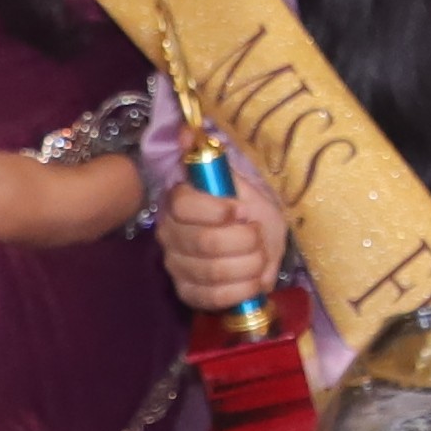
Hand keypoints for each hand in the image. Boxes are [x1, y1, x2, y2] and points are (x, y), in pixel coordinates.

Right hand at [155, 171, 287, 311]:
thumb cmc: (249, 213)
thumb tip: (186, 132)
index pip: (183, 205)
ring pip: (213, 271)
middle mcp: (170, 235)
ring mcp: (176, 266)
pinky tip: (254, 281)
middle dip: (245, 241)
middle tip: (258, 237)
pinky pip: (213, 298)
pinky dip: (242, 290)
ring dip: (249, 266)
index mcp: (178, 203)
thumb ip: (214, 162)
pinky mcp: (188, 293)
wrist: (259, 245)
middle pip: (205, 241)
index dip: (216, 210)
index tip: (243, 211)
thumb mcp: (241, 184)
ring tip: (260, 258)